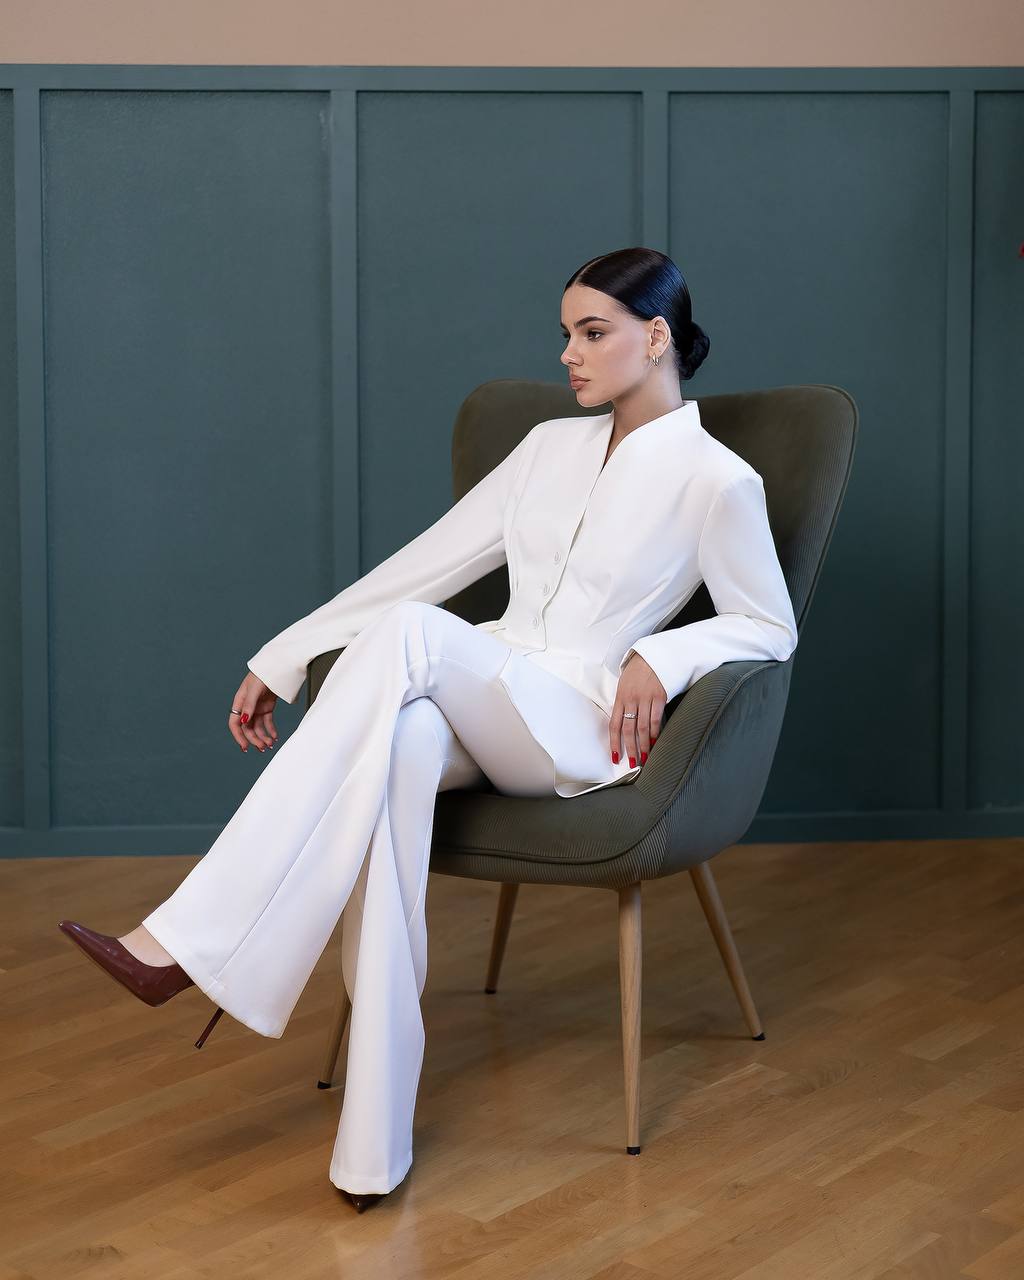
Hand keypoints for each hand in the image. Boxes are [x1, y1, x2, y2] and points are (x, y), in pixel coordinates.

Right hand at [228, 671, 279, 753]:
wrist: (275, 667)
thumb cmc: (261, 675)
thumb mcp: (254, 689)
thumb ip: (249, 705)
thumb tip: (244, 721)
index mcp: (239, 703)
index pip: (234, 723)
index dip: (238, 736)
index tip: (245, 746)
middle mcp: (247, 708)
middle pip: (247, 728)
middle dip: (254, 739)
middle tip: (263, 747)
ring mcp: (257, 708)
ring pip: (258, 727)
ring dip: (263, 737)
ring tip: (270, 744)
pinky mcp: (267, 708)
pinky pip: (267, 722)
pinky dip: (271, 730)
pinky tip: (275, 737)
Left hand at [609, 652, 665, 767]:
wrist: (654, 654)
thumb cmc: (638, 671)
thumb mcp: (624, 684)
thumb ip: (623, 702)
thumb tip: (623, 722)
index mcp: (620, 697)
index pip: (614, 724)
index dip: (614, 743)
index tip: (616, 757)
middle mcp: (631, 699)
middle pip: (629, 729)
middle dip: (630, 749)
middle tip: (633, 763)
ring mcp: (646, 698)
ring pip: (643, 727)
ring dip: (644, 745)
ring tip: (645, 758)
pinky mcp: (660, 696)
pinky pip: (656, 718)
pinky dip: (655, 732)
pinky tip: (655, 742)